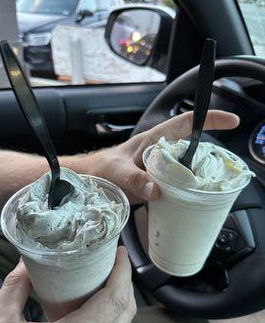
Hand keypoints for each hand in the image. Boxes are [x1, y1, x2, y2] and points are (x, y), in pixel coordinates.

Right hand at [0, 247, 135, 322]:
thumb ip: (16, 286)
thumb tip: (28, 259)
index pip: (113, 301)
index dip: (122, 272)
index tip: (119, 252)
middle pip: (125, 313)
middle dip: (125, 280)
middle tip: (115, 258)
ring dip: (118, 297)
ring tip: (106, 273)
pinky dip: (108, 313)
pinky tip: (94, 299)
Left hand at [91, 110, 238, 202]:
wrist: (91, 180)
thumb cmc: (102, 168)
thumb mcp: (117, 172)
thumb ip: (134, 179)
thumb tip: (156, 191)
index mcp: (154, 141)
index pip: (186, 123)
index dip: (209, 120)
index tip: (231, 121)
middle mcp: (161, 152)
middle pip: (192, 147)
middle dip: (209, 155)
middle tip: (220, 172)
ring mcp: (160, 168)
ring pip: (187, 167)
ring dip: (198, 176)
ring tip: (210, 190)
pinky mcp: (158, 183)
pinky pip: (178, 184)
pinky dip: (186, 191)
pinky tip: (191, 202)